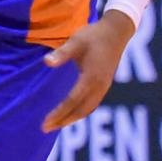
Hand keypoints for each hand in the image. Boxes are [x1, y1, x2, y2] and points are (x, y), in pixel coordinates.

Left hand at [41, 11, 136, 131]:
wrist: (116, 32)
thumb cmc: (94, 35)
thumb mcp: (76, 41)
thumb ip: (62, 53)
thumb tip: (46, 62)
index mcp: (91, 77)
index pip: (72, 101)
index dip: (58, 113)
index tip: (45, 123)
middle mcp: (99, 86)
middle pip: (80, 110)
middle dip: (63, 121)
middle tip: (45, 128)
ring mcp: (104, 87)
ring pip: (87, 110)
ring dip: (72, 119)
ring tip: (56, 125)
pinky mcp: (105, 85)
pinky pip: (92, 105)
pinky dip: (81, 112)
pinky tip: (71, 114)